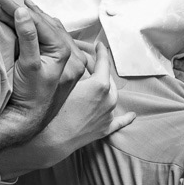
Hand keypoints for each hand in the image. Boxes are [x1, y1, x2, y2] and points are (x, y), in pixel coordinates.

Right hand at [0, 0, 86, 151]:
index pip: (42, 24)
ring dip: (32, 18)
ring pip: (48, 30)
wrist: (25, 121)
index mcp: (67, 55)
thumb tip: (22, 11)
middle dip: (24, 12)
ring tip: (17, 6)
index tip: (2, 1)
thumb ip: (27, 37)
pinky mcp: (56, 65)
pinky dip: (37, 28)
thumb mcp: (28, 65)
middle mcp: (71, 56)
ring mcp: (64, 61)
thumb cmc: (28, 96)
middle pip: (46, 25)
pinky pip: (49, 39)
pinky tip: (31, 22)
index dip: (20, 10)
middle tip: (4, 1)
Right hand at [0, 42, 134, 178]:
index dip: (101, 51)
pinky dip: (126, 118)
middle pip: (108, 78)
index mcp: (101, 85)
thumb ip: (75, 68)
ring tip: (95, 82)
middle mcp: (109, 99)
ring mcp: (109, 115)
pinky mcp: (105, 128)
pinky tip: (132, 115)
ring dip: (106, 88)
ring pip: (112, 96)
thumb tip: (78, 57)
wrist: (51, 139)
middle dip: (99, 69)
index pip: (104, 62)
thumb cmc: (54, 109)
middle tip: (88, 64)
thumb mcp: (65, 82)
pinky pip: (120, 122)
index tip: (99, 45)